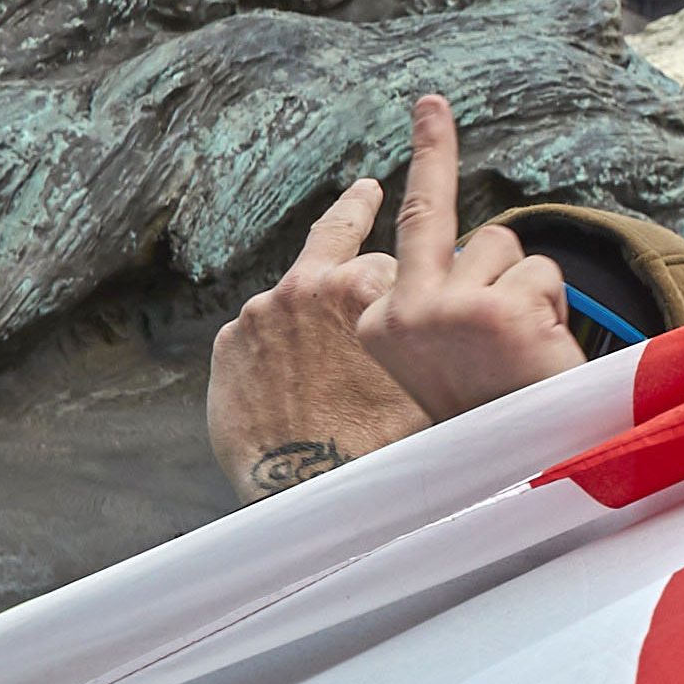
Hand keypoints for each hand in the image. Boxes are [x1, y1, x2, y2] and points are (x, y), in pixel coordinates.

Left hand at [204, 179, 417, 498]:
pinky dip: (277, 343)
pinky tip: (295, 374)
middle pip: (339, 235)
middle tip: (367, 190)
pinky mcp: (228, 344)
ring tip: (327, 320)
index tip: (414, 274)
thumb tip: (455, 324)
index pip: (395, 258)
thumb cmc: (379, 447)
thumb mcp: (432, 384)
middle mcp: (308, 286)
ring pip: (296, 292)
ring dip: (311, 304)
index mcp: (367, 287)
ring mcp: (260, 313)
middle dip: (357, 216)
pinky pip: (260, 332)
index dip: (408, 278)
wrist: (304, 493)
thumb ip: (434, 339)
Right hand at [354, 93, 579, 422]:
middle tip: (430, 102)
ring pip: (504, 248)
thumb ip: (437, 308)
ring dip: (527, 289)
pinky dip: (552, 310)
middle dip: (430, 145)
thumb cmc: (480, 426)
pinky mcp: (495, 313)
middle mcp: (400, 311)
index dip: (422, 166)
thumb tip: (469, 251)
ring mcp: (445, 310)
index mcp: (378, 324)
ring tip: (520, 351)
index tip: (423, 113)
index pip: (404, 230)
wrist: (501, 479)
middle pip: (435, 211)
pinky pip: (542, 276)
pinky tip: (538, 354)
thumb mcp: (438, 366)